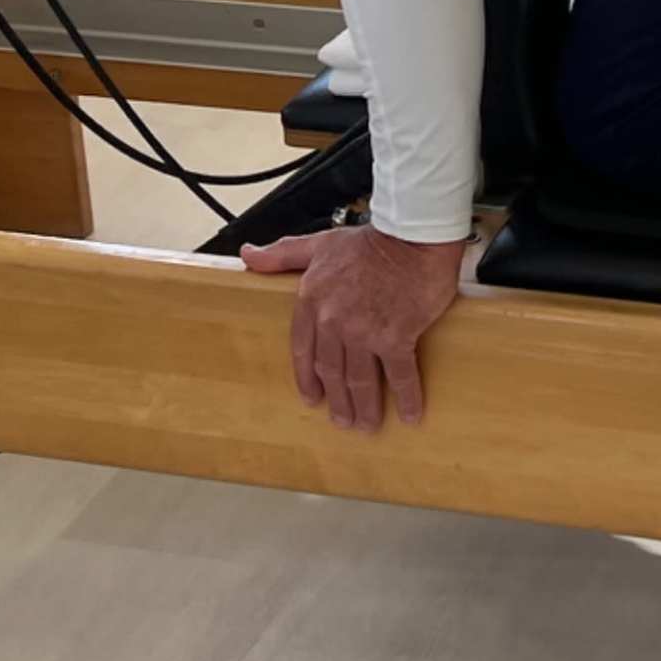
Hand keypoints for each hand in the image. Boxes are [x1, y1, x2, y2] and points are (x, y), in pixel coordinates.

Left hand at [243, 222, 467, 430]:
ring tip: (367, 426)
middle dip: (337, 401)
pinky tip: (410, 414)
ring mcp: (364, 332)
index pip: (303, 351)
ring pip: (360, 380)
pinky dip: (405, 398)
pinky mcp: (396, 337)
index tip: (313, 398)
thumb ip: (282, 255)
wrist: (412, 235)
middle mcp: (333, 322)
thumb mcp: (319, 245)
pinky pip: (399, 375)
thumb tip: (248, 255)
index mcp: (312, 302)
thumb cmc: (370, 240)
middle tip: (343, 421)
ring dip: (365, 408)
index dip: (307, 379)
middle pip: (331, 372)